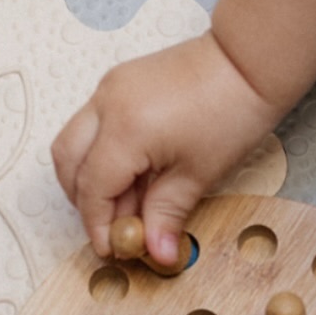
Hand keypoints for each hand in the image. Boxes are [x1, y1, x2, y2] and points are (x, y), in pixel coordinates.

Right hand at [52, 30, 277, 265]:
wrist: (247, 62)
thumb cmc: (232, 110)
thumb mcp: (198, 174)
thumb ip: (166, 215)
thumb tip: (156, 252)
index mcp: (125, 130)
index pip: (92, 189)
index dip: (97, 224)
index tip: (111, 248)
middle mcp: (106, 104)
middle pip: (68, 163)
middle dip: (84, 201)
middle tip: (113, 228)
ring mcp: (109, 88)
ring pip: (74, 141)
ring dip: (89, 177)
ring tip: (126, 203)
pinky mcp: (119, 82)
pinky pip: (92, 123)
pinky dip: (102, 153)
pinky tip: (134, 175)